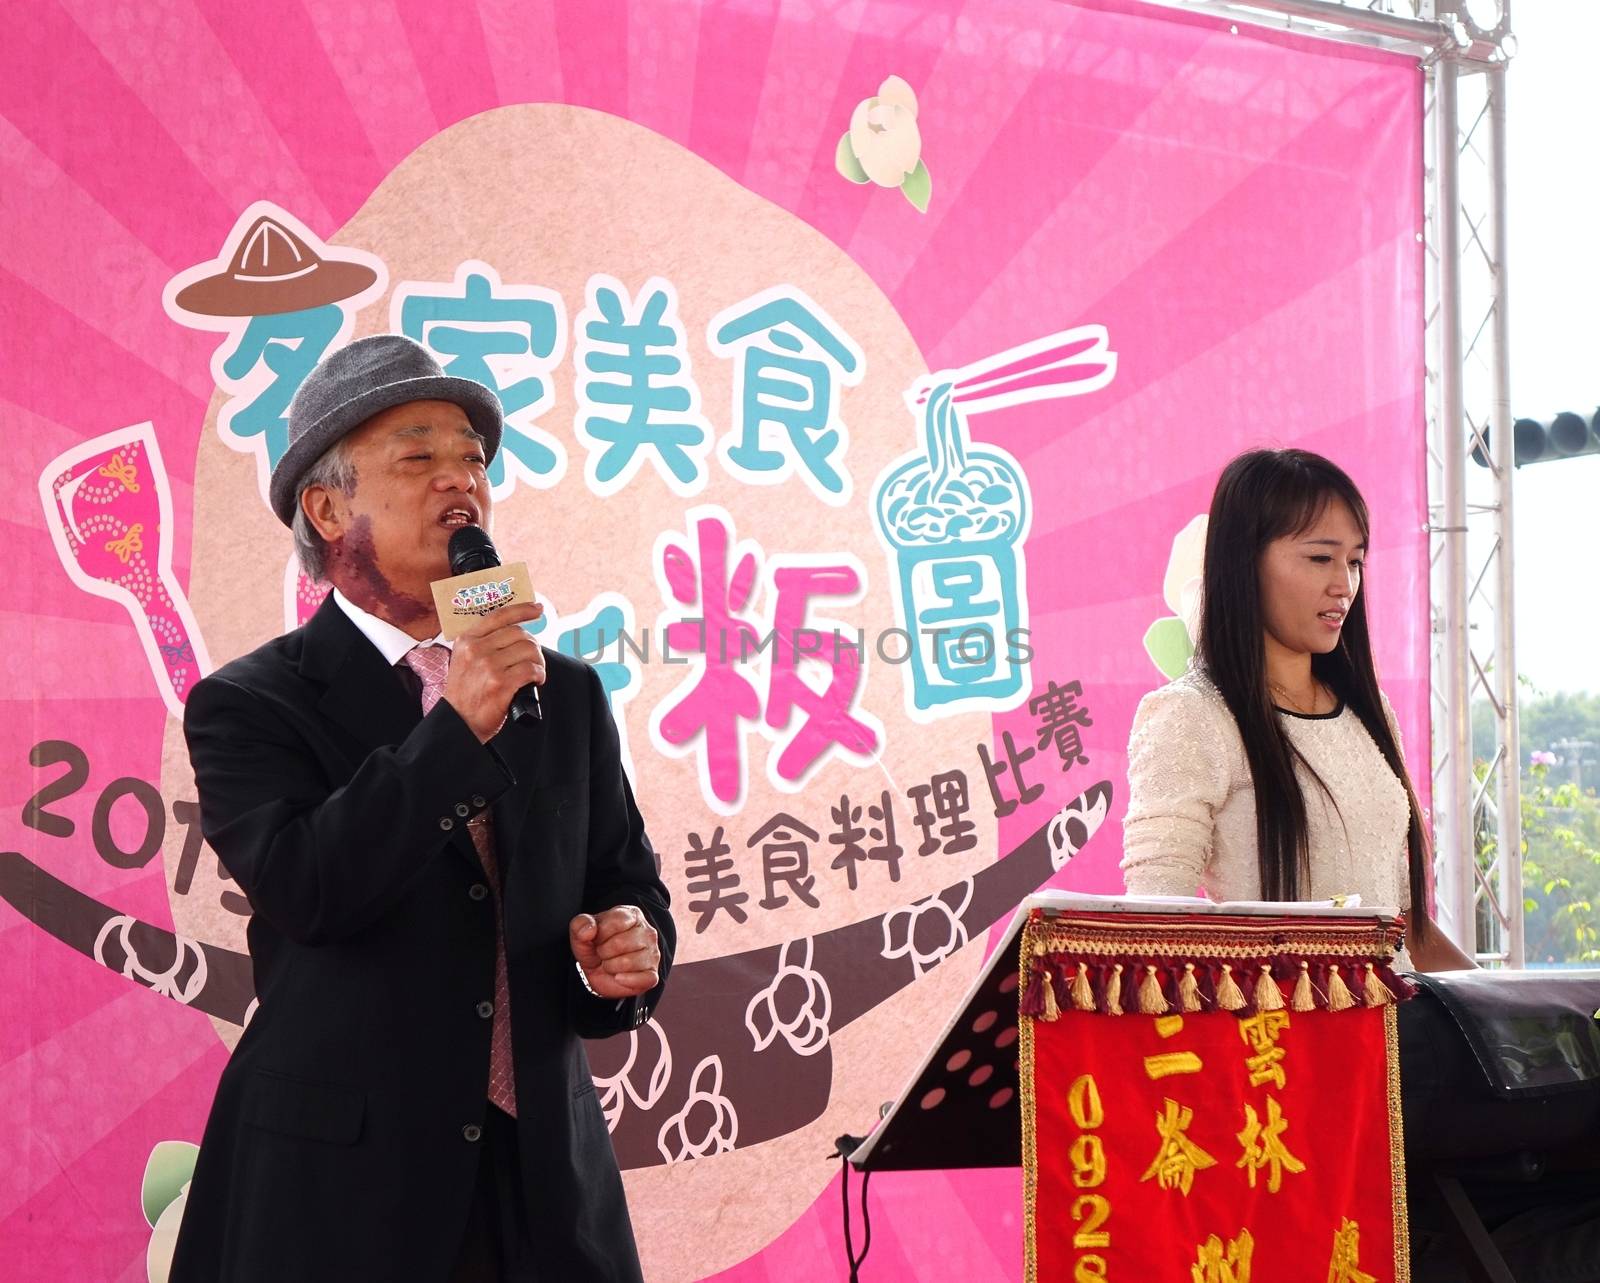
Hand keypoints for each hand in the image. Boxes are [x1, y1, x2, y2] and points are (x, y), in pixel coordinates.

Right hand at [441, 602, 545, 742]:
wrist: (457, 722)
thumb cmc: (464, 694)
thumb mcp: (463, 661)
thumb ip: (482, 644)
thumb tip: (513, 632)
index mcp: (467, 640)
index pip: (499, 615)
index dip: (522, 610)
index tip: (537, 609)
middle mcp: (476, 650)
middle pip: (519, 633)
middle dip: (533, 646)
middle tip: (533, 659)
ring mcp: (488, 666)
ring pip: (529, 650)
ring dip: (538, 661)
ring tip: (534, 671)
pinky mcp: (500, 684)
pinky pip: (531, 670)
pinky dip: (539, 674)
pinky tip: (535, 680)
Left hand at [570, 906, 660, 999]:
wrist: (597, 970)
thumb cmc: (594, 946)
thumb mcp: (581, 932)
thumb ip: (580, 924)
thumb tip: (588, 930)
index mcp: (632, 915)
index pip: (617, 921)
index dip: (601, 934)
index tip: (597, 938)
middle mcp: (648, 932)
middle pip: (621, 943)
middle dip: (604, 952)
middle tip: (603, 953)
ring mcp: (653, 953)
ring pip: (628, 962)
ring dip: (611, 966)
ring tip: (611, 963)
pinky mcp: (653, 974)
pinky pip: (642, 979)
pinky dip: (626, 981)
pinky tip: (619, 977)